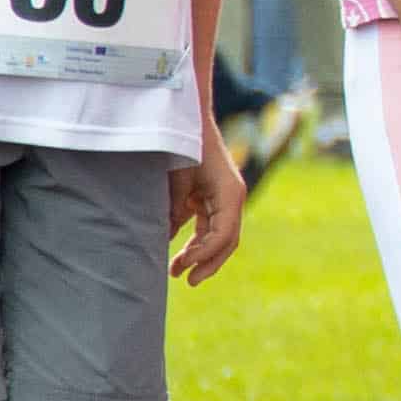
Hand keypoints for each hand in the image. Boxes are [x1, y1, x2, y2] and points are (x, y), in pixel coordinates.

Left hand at [165, 140, 245, 284]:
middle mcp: (233, 198)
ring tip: (177, 271)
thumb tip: (167, 240)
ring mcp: (225, 198)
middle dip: (208, 263)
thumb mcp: (177, 180)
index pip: (224, 235)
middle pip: (227, 241)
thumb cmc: (183, 146)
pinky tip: (180, 251)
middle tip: (187, 281)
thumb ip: (175, 211)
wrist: (189, 119)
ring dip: (201, 255)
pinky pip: (210, 226)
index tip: (182, 264)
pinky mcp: (214, 197)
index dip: (204, 254)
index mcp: (230, 194)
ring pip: (220, 237)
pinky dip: (198, 241)